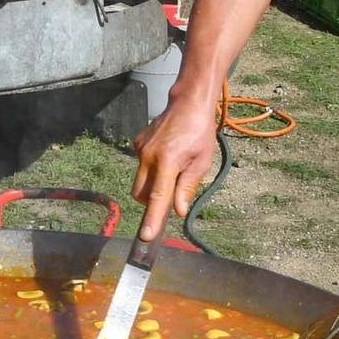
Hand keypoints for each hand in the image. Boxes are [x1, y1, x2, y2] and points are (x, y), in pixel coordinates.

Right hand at [131, 93, 220, 241]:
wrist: (188, 102)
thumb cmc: (200, 132)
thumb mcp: (201, 161)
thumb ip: (188, 187)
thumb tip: (177, 210)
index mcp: (168, 161)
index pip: (157, 197)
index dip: (152, 219)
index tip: (146, 236)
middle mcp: (148, 156)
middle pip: (141, 194)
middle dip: (152, 203)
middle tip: (172, 197)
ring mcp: (140, 149)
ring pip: (140, 181)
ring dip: (153, 186)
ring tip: (174, 171)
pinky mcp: (137, 143)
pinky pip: (142, 167)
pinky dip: (152, 170)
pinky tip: (168, 156)